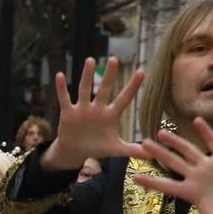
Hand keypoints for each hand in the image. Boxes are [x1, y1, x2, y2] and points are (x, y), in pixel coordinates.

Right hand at [42, 57, 143, 172]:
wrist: (76, 151)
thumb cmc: (97, 147)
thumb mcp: (115, 149)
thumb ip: (132, 150)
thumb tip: (152, 154)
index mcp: (111, 115)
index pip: (124, 98)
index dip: (132, 86)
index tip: (141, 71)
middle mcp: (97, 108)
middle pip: (104, 89)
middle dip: (109, 75)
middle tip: (114, 59)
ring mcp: (82, 109)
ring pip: (85, 89)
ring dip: (86, 75)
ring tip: (90, 60)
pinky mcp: (68, 113)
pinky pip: (65, 99)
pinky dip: (61, 88)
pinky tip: (60, 75)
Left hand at [131, 118, 212, 213]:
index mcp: (189, 191)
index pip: (166, 185)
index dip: (151, 181)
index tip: (134, 176)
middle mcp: (195, 175)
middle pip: (173, 163)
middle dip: (159, 154)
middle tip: (142, 144)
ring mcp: (208, 165)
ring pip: (188, 151)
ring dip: (176, 141)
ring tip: (161, 132)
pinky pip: (212, 142)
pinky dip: (206, 132)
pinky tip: (196, 121)